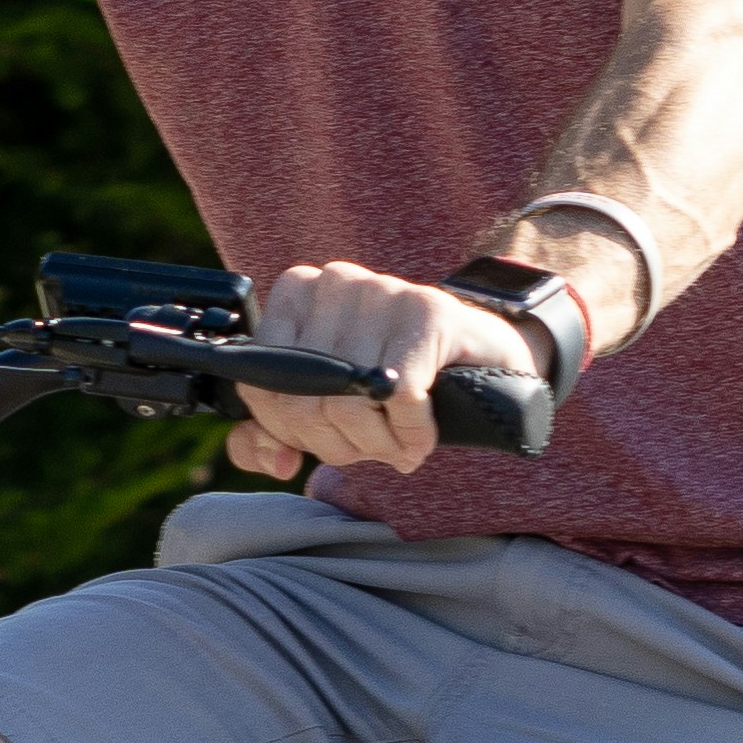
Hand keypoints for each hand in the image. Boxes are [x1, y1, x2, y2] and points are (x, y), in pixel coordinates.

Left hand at [218, 258, 541, 482]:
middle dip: (339, 445)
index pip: (261, 388)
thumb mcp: (325, 406)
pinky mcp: (428, 313)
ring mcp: (381, 290)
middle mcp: (333, 282)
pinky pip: (399, 398)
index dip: (292, 434)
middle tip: (373, 448)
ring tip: (399, 443)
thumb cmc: (393, 380)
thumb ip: (276, 435)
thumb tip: (276, 460)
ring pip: (348, 404)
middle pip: (303, 402)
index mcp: (295, 294)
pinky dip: (411, 433)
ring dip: (379, 445)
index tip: (329, 439)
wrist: (481, 355)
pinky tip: (422, 434)